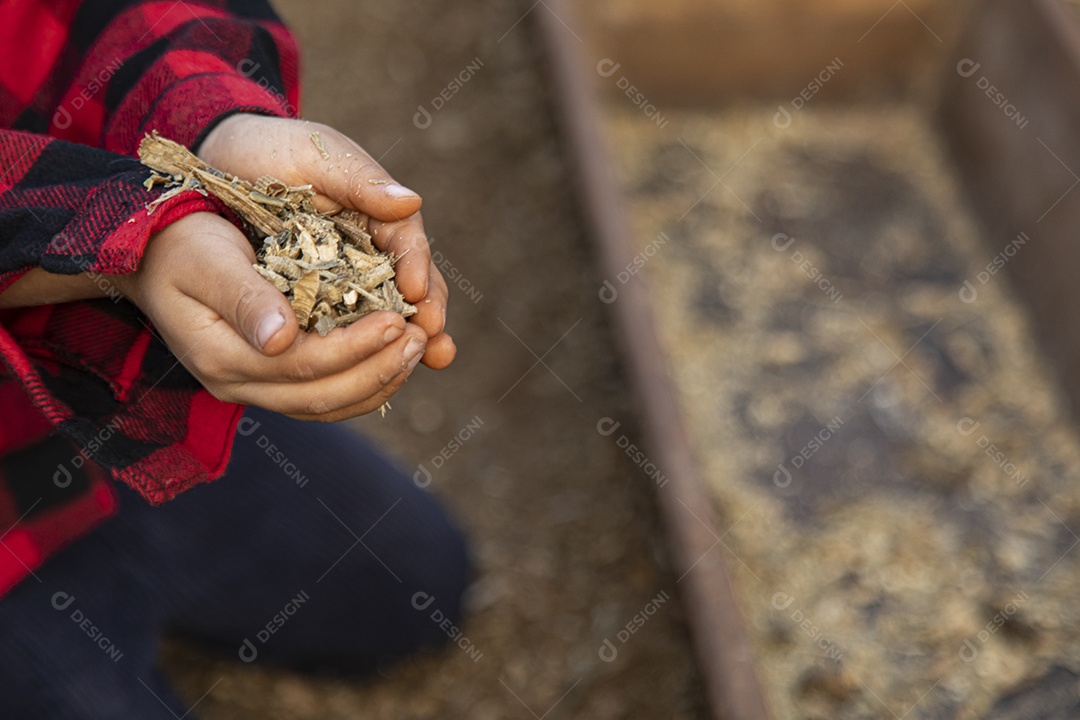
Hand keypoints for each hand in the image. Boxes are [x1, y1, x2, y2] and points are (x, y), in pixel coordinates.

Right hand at [116, 212, 427, 421]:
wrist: (149, 253)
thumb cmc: (178, 243)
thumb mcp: (206, 259)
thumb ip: (244, 297)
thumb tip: (283, 339)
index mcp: (222, 357)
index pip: (304, 366)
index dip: (357, 347)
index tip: (398, 319)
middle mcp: (238, 384)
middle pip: (323, 396)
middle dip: (379, 369)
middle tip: (420, 337)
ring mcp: (253, 388)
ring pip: (328, 404)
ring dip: (379, 381)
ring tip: (417, 347)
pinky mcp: (269, 379)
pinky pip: (323, 397)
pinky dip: (364, 383)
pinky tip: (393, 359)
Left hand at [197, 114, 454, 368]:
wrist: (217, 164)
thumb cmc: (270, 151)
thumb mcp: (315, 154)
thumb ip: (359, 179)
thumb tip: (410, 203)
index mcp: (377, 214)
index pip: (409, 245)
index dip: (419, 270)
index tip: (416, 294)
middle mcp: (371, 252)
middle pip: (412, 288)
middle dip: (426, 315)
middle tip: (433, 340)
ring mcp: (348, 282)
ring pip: (386, 317)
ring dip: (406, 342)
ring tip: (427, 360)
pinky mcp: (319, 307)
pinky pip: (348, 334)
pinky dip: (365, 355)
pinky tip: (376, 375)